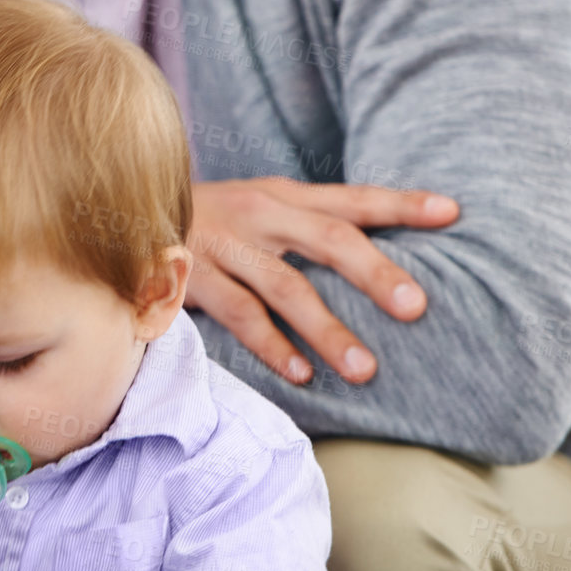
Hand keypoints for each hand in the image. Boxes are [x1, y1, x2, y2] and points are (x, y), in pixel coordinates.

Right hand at [184, 179, 458, 384]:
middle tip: (416, 306)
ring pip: (286, 287)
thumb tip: (377, 261)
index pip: (353, 198)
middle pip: (330, 239)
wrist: (119, 210)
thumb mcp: (258, 209)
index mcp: (282, 197)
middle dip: (376, 273)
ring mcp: (225, 246)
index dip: (402, 204)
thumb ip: (306, 227)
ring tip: (366, 370)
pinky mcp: (192, 278)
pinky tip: (302, 373)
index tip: (451, 212)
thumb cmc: (209, 222)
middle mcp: (259, 214)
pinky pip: (239, 315)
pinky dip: (272, 346)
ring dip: (328, 329)